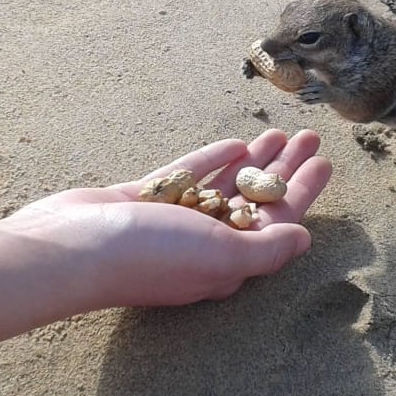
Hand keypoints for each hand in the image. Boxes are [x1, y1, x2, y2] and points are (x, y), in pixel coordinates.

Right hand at [1, 129, 331, 307]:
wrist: (70, 247)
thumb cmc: (147, 256)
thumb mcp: (220, 255)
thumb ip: (265, 249)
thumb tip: (304, 240)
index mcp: (226, 263)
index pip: (278, 223)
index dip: (304, 191)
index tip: (325, 161)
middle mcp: (203, 245)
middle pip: (255, 201)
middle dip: (284, 170)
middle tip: (309, 136)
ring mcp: (172, 223)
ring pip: (224, 187)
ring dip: (253, 160)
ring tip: (279, 132)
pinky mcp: (143, 202)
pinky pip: (187, 178)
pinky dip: (211, 161)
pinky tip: (234, 144)